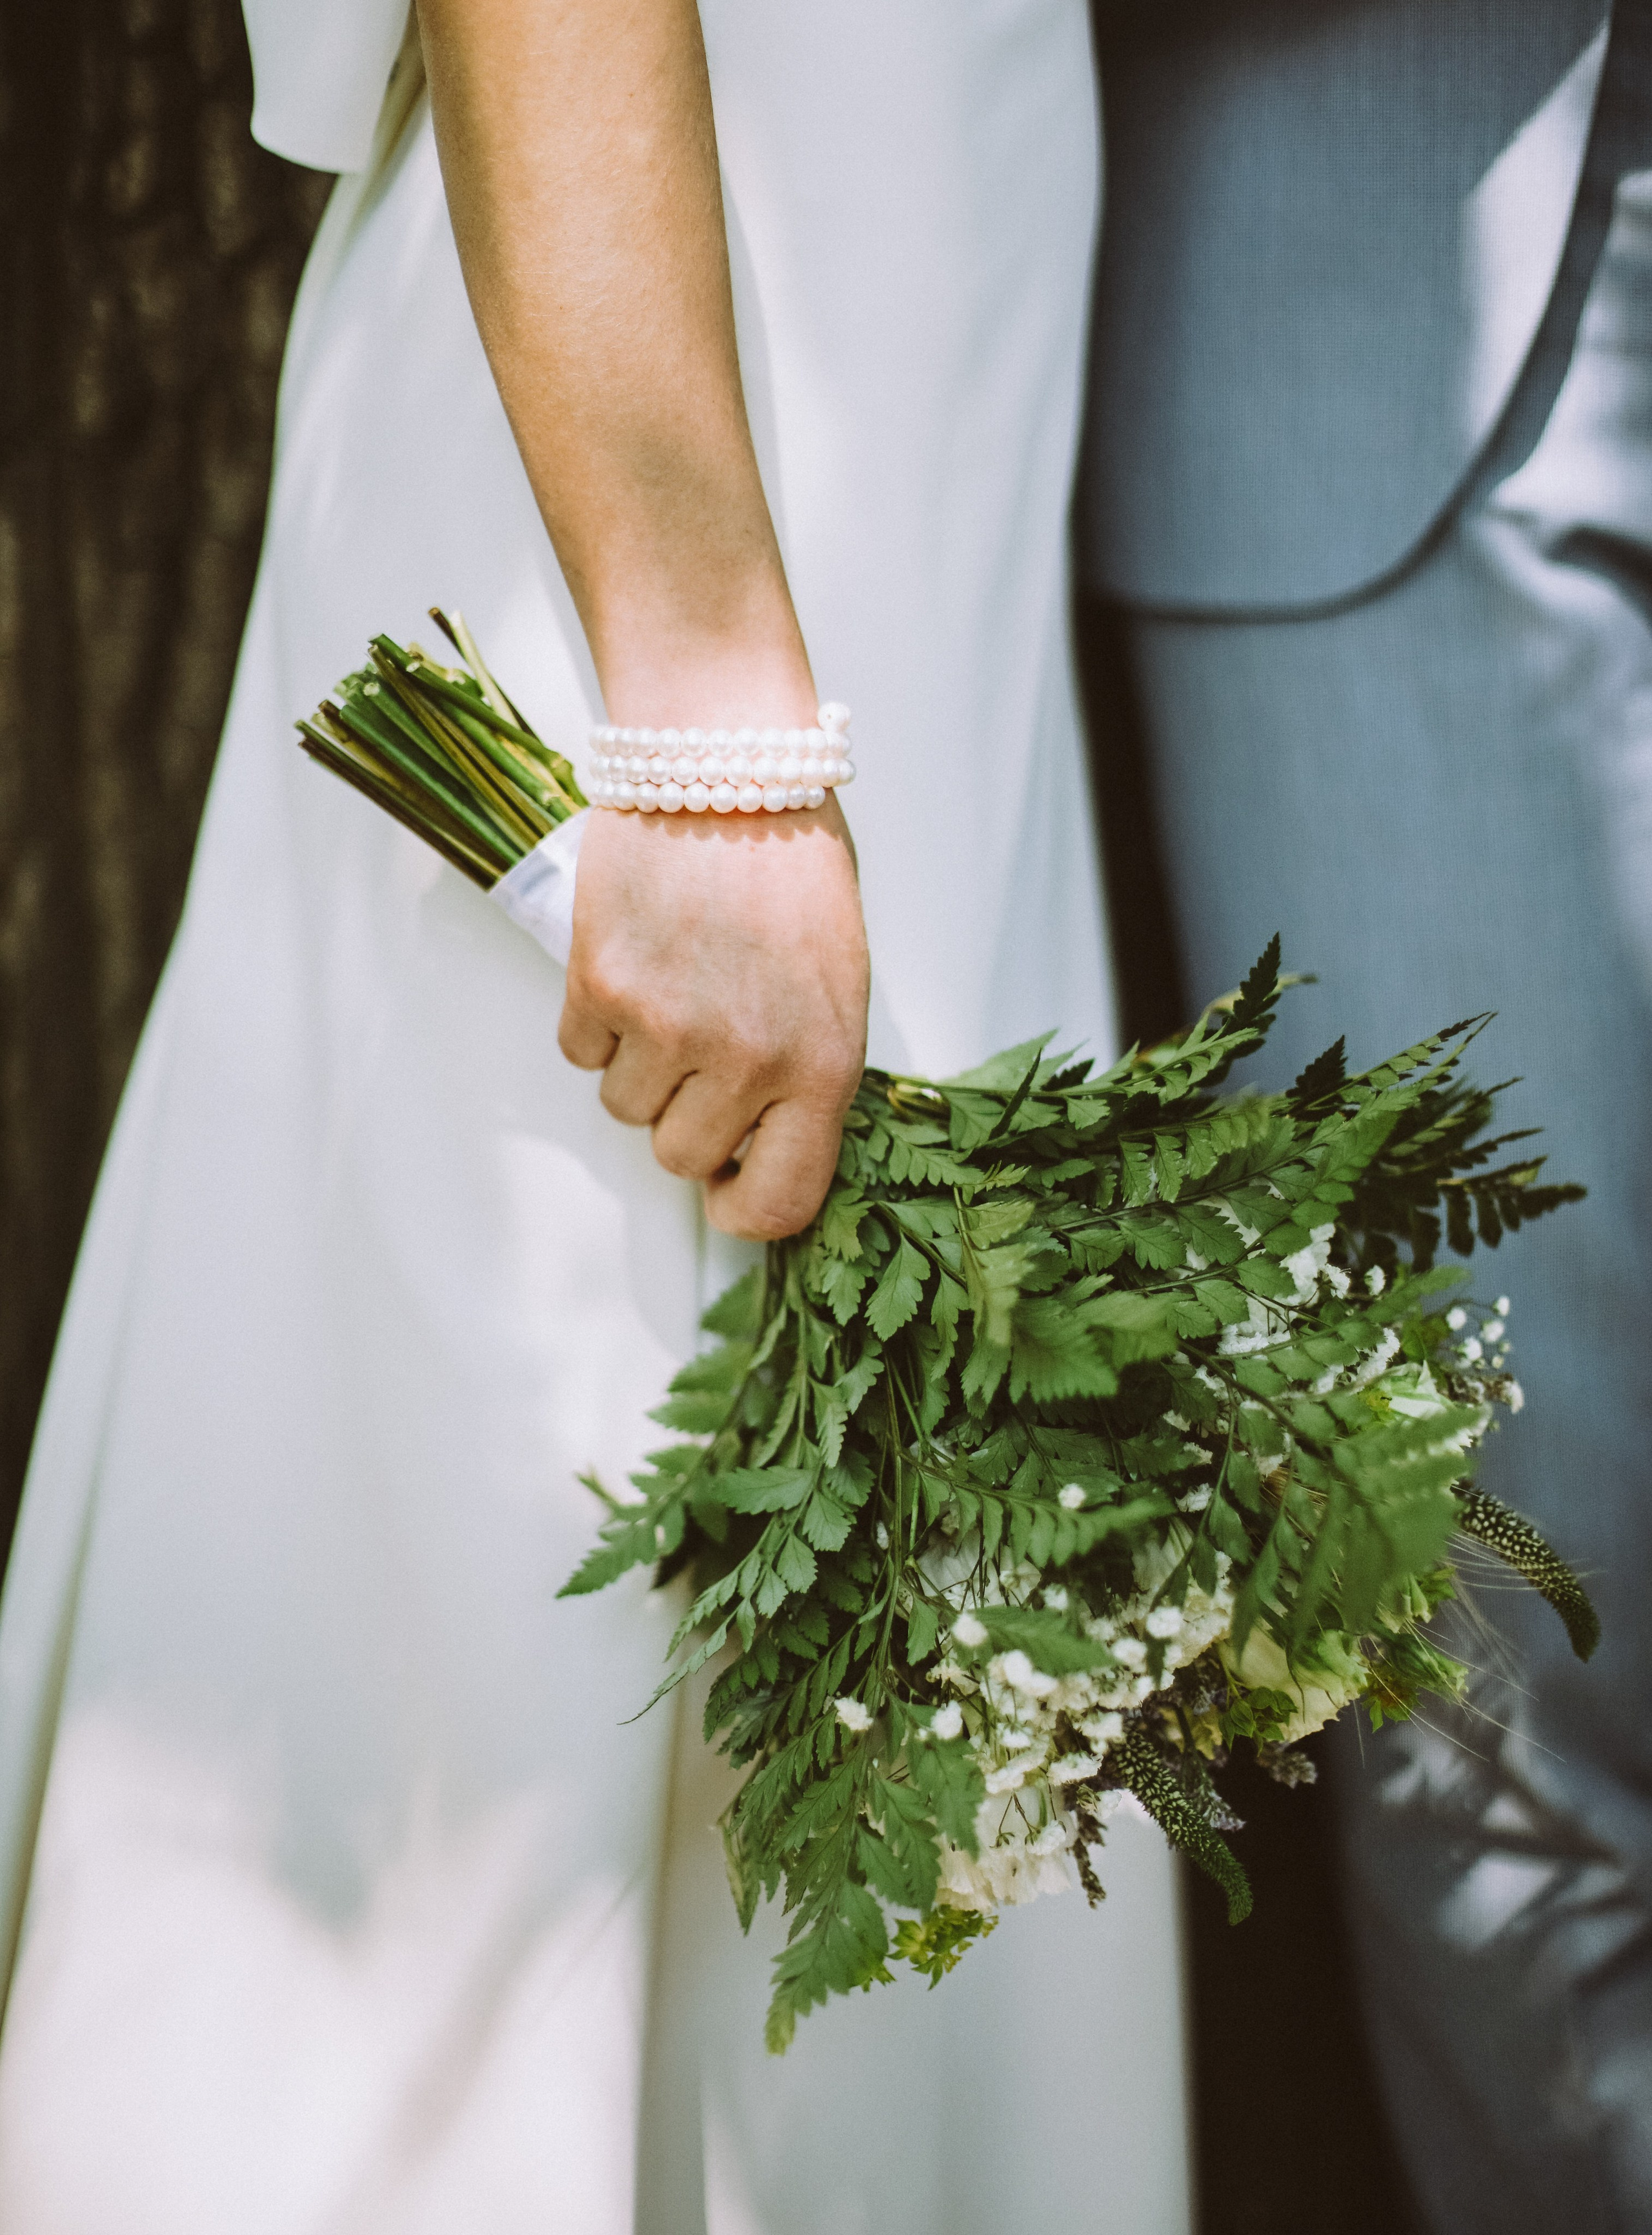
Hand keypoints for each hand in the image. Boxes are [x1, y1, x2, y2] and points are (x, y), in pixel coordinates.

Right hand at [560, 797, 869, 1239]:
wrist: (726, 762)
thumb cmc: (792, 864)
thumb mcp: (837, 984)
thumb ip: (804, 1073)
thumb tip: (758, 1147)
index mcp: (822, 1065)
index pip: (777, 1205)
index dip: (743, 1206)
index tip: (729, 1186)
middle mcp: (746, 1059)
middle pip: (681, 1159)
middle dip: (687, 1114)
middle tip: (702, 1041)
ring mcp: (666, 1026)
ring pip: (626, 1108)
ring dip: (641, 1064)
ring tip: (674, 984)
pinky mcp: (600, 986)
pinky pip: (581, 1053)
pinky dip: (597, 1020)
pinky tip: (635, 960)